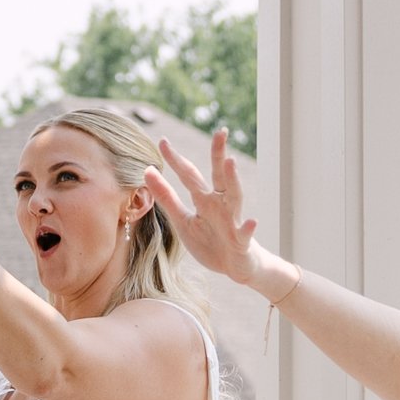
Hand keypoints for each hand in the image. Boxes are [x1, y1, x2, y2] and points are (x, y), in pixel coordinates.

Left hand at [146, 132, 267, 285]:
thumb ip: (166, 198)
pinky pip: (246, 233)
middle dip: (218, 154)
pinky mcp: (242, 240)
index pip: (190, 175)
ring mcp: (233, 221)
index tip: (162, 141)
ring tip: (230, 162)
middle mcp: (221, 204)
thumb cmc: (210, 241)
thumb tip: (147, 171)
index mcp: (204, 200)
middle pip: (218, 175)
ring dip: (233, 180)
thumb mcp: (183, 220)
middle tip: (220, 132)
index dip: (176, 160)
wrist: (236, 267)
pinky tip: (252, 221)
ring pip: (235, 196)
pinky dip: (249, 227)